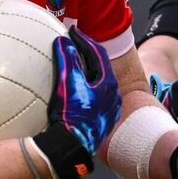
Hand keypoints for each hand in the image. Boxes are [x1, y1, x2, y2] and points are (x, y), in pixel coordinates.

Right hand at [32, 26, 121, 178]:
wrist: (71, 146)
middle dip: (86, 55)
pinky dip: (85, 89)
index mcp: (109, 83)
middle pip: (99, 68)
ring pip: (98, 84)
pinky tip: (75, 91)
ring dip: (86, 72)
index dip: (84, 39)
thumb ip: (67, 59)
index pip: (98, 53)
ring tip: (72, 65)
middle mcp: (113, 96)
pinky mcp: (101, 122)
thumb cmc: (72, 114)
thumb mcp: (68, 82)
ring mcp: (108, 110)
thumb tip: (63, 41)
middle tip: (72, 45)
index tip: (72, 31)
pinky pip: (95, 98)